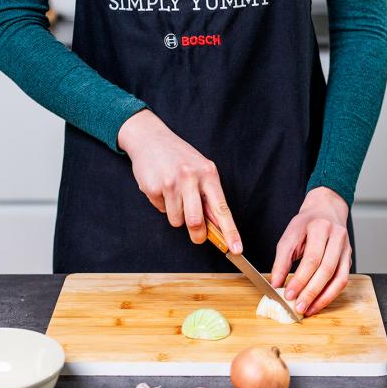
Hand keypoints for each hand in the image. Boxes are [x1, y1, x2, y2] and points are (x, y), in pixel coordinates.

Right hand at [117, 110, 241, 252]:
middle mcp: (191, 178)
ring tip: (174, 196)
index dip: (230, 232)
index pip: (222, 209)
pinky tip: (161, 189)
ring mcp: (171, 183)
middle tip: (198, 237)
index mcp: (208, 174)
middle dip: (197, 235)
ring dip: (176, 215)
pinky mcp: (153, 187)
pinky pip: (161, 210)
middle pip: (196, 222)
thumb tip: (217, 228)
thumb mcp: (201, 171)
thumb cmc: (179, 158)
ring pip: (177, 220)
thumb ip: (209, 197)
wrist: (151, 139)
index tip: (236, 249)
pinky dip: (162, 204)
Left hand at [270, 187, 351, 316]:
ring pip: (339, 278)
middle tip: (298, 306)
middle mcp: (337, 237)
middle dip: (311, 291)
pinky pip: (342, 280)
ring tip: (309, 309)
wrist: (325, 211)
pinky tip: (318, 303)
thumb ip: (282, 260)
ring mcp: (346, 249)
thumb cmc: (306, 225)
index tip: (288, 294)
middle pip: (326, 269)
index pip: (312, 258)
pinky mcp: (349, 259)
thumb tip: (276, 283)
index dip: (300, 279)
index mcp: (320, 228)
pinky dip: (330, 294)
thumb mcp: (289, 236)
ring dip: (324, 297)